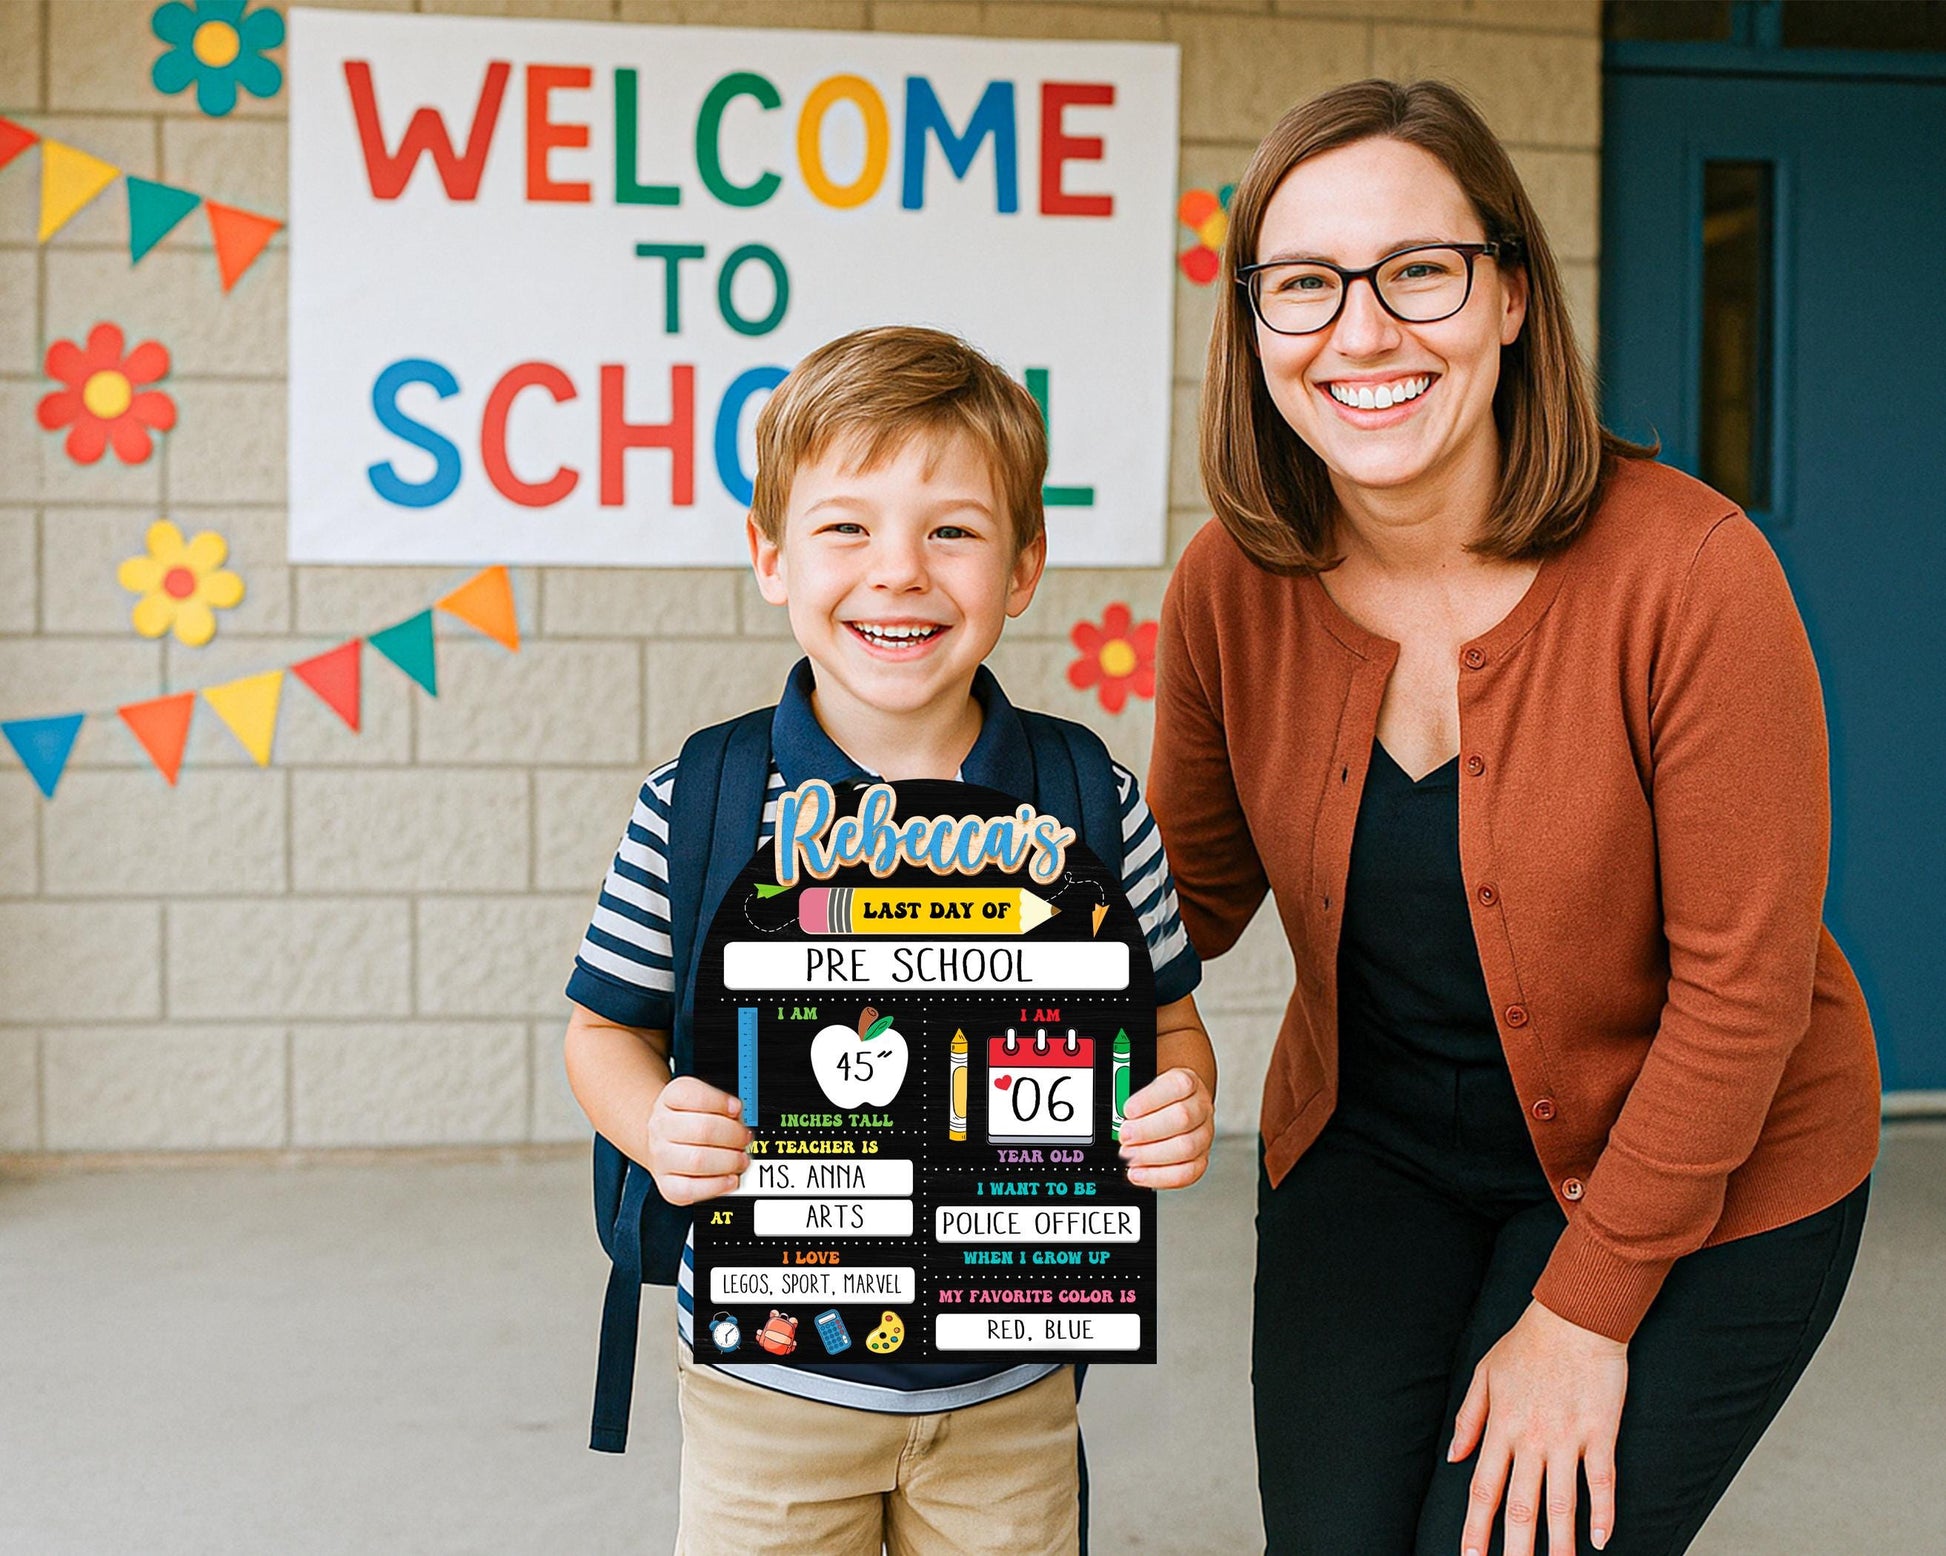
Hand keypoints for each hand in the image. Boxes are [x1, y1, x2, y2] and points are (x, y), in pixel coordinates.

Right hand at [643, 1076, 751, 1204]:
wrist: (663, 1141)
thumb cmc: (690, 1119)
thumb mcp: (705, 1099)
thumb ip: (724, 1105)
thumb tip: (739, 1117)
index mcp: (671, 1098)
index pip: (691, 1095)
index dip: (719, 1102)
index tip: (736, 1108)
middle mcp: (661, 1126)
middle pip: (702, 1130)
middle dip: (733, 1135)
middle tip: (745, 1139)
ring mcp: (661, 1156)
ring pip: (697, 1161)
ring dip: (729, 1161)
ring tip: (741, 1159)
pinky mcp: (667, 1185)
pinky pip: (690, 1189)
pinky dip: (717, 1186)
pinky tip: (731, 1179)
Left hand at [1116, 1066, 1214, 1188]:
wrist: (1176, 1107)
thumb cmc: (1157, 1097)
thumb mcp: (1144, 1082)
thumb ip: (1129, 1089)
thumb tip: (1113, 1099)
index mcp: (1187, 1082)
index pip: (1177, 1086)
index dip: (1150, 1099)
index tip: (1127, 1110)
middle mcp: (1199, 1107)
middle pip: (1182, 1118)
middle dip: (1147, 1130)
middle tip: (1124, 1136)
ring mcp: (1203, 1135)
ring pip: (1186, 1147)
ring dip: (1151, 1155)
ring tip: (1128, 1155)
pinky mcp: (1200, 1159)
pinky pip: (1186, 1173)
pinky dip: (1159, 1176)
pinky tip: (1139, 1173)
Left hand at [1449, 1300, 1627, 1555]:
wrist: (1574, 1318)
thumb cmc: (1527, 1344)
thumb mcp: (1484, 1374)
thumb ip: (1469, 1419)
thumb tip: (1454, 1457)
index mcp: (1501, 1426)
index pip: (1483, 1488)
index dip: (1476, 1526)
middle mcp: (1531, 1439)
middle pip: (1520, 1505)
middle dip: (1514, 1547)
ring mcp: (1567, 1438)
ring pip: (1561, 1503)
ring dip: (1558, 1543)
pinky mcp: (1600, 1433)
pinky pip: (1602, 1481)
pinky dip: (1603, 1512)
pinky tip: (1600, 1540)